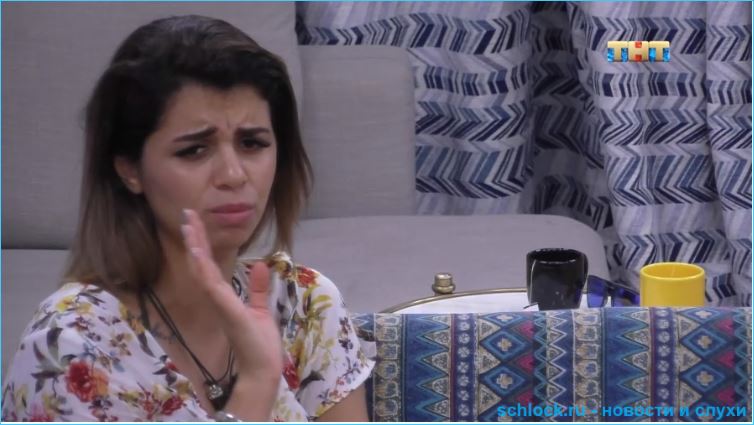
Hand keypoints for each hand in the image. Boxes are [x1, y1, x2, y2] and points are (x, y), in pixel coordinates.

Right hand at [181, 209, 281, 416]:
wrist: (262, 367)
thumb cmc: (259, 344)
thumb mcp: (261, 309)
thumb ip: (259, 288)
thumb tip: (261, 264)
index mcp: (223, 297)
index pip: (209, 265)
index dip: (202, 243)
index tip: (196, 223)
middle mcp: (216, 298)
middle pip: (201, 262)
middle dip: (194, 237)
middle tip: (188, 213)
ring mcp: (218, 303)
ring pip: (201, 268)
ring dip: (195, 245)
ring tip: (188, 223)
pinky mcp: (224, 308)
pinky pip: (209, 282)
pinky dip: (202, 265)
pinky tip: (196, 248)